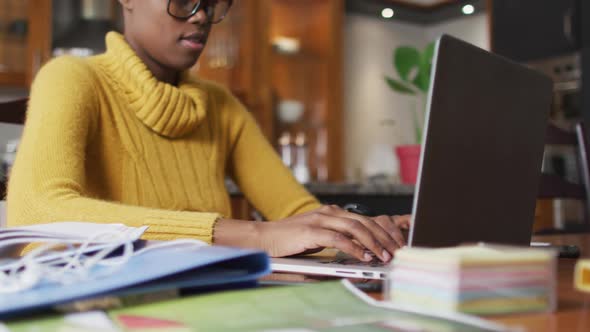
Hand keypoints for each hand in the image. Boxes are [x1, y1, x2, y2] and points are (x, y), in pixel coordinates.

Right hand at [215, 205, 406, 262]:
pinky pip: (339, 238)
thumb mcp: (319, 240)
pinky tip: (364, 256)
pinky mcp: (311, 231)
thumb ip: (338, 243)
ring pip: (355, 228)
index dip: (382, 232)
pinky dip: (354, 248)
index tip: (394, 245)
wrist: (263, 239)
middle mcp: (328, 212)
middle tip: (396, 252)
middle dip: (383, 237)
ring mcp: (320, 220)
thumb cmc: (289, 242)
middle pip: (364, 222)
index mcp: (331, 213)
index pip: (364, 219)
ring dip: (373, 243)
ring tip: (384, 256)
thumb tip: (361, 256)